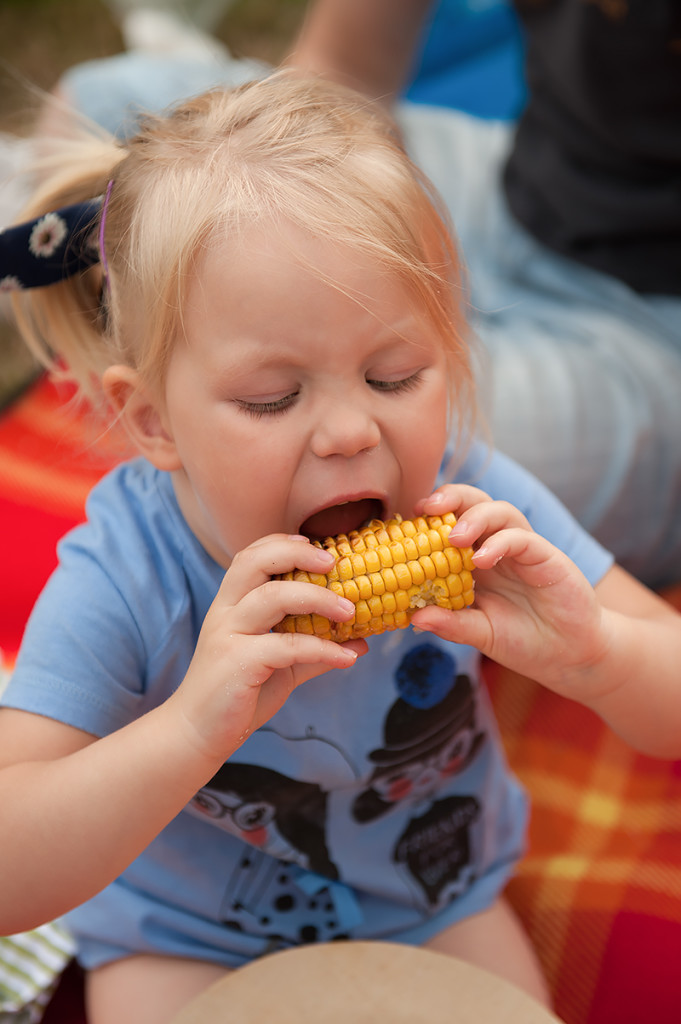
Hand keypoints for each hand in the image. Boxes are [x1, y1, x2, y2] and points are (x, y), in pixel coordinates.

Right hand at [168, 535, 365, 763]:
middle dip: (297, 555)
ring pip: (272, 597)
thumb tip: (361, 643)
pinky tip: (346, 658)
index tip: (317, 546)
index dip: (282, 544)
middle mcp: (226, 612)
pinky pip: (287, 646)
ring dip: (318, 598)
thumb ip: (315, 650)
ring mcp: (229, 635)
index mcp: (231, 604)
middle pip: (255, 563)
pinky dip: (322, 649)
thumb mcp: (281, 665)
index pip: (251, 556)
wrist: (198, 733)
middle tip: (334, 563)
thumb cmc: (239, 693)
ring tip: (351, 611)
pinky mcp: (237, 663)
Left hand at [411, 486, 608, 693]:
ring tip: (455, 538)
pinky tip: (484, 559)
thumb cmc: (522, 641)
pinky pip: (522, 538)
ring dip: (474, 517)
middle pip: (473, 503)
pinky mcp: (547, 556)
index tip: (404, 522)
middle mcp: (496, 547)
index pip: (449, 523)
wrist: (568, 656)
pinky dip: (501, 542)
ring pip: (499, 511)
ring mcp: (522, 549)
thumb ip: (452, 624)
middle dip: (449, 498)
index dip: (427, 518)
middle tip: (426, 508)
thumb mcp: (481, 634)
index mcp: (474, 560)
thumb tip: (415, 617)